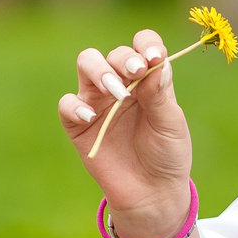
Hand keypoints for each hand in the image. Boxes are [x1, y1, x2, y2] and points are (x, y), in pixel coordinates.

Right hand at [61, 30, 191, 237]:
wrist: (152, 193)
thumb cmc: (166, 154)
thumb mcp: (170, 124)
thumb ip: (160, 93)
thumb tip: (154, 62)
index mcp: (147, 79)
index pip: (142, 45)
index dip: (146, 44)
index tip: (154, 56)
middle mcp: (121, 84)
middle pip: (113, 54)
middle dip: (123, 59)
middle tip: (136, 72)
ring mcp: (97, 102)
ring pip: (87, 65)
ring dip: (101, 72)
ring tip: (117, 94)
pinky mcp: (78, 124)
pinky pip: (67, 105)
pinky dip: (75, 106)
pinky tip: (91, 117)